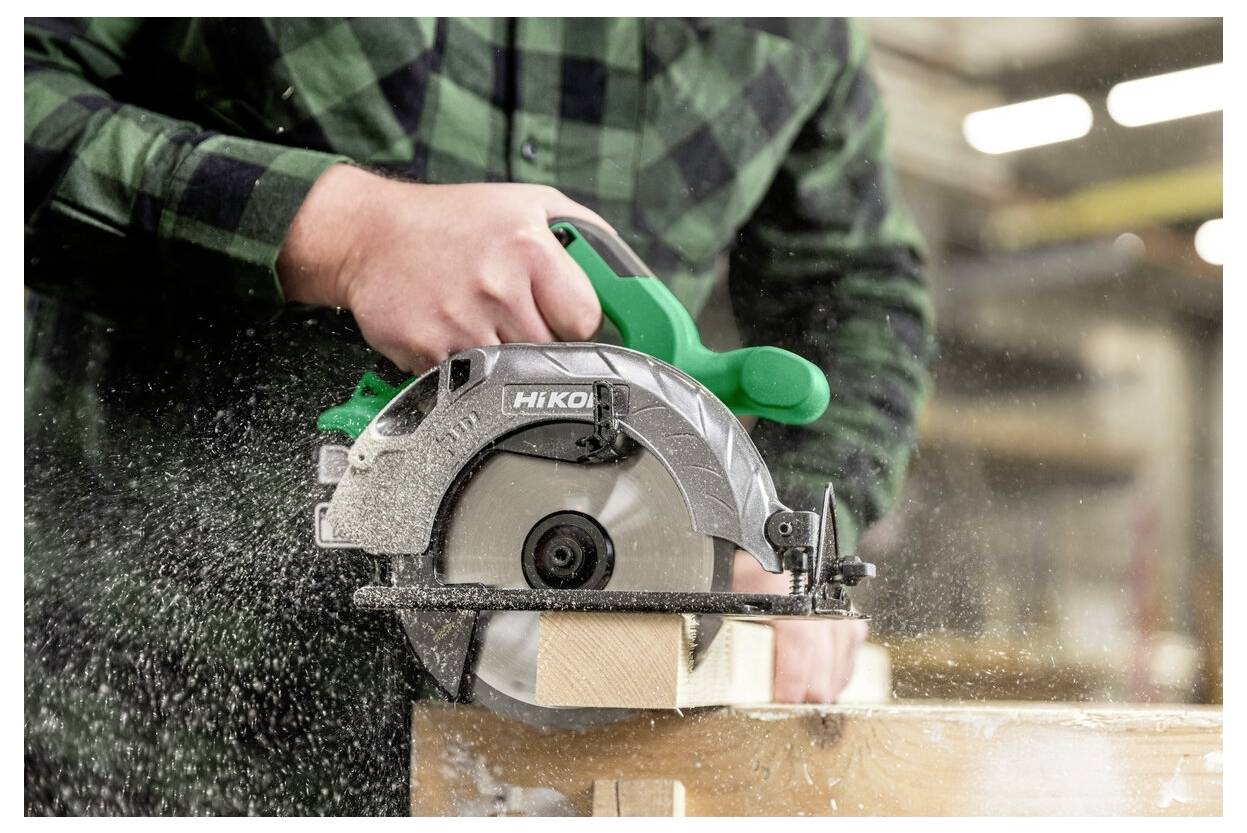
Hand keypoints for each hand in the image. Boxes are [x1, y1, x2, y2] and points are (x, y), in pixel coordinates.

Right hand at [278, 165, 612, 372]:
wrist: (368, 234)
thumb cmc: (453, 219)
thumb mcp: (529, 204)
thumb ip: (585, 234)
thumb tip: (625, 277)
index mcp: (530, 250)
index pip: (586, 320)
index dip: (579, 324)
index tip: (565, 319)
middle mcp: (498, 287)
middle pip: (551, 352)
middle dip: (542, 342)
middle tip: (519, 320)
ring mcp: (461, 323)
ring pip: (513, 371)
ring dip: (506, 358)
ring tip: (484, 323)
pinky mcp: (428, 350)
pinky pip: (469, 379)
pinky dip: (466, 367)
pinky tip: (453, 332)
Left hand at [731, 549, 867, 702]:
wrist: (777, 551)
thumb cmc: (750, 573)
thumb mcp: (734, 598)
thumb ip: (734, 630)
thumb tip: (721, 668)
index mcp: (789, 591)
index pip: (800, 640)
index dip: (793, 678)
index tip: (782, 700)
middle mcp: (821, 601)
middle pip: (825, 662)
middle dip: (806, 692)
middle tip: (787, 706)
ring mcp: (840, 610)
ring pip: (840, 664)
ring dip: (822, 687)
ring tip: (802, 699)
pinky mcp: (851, 617)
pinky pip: (850, 656)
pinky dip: (836, 675)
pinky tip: (823, 684)